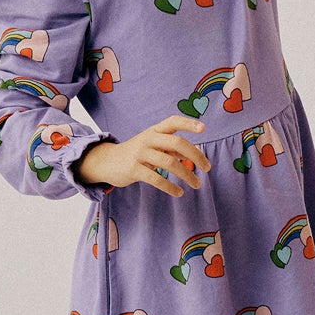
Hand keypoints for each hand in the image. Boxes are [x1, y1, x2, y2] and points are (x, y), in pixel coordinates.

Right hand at [74, 115, 210, 196]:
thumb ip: (174, 149)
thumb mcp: (155, 146)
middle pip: (177, 143)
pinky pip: (156, 179)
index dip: (188, 123)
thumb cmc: (138, 153)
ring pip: (169, 163)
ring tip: (197, 184)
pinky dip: (171, 187)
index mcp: (154, 131)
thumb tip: (198, 154)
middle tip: (208, 168)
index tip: (204, 129)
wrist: (106, 161)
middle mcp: (148, 139)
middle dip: (196, 156)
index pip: (173, 121)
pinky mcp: (133, 169)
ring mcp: (140, 154)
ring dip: (187, 175)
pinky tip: (179, 193)